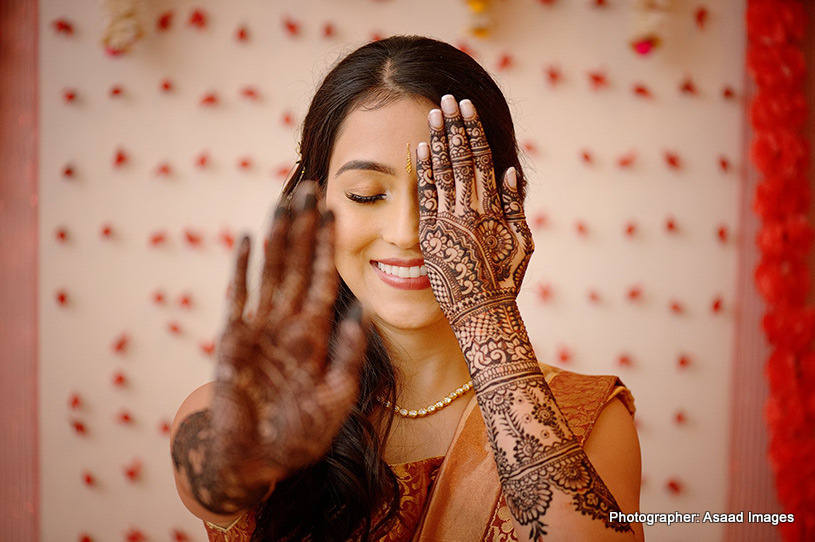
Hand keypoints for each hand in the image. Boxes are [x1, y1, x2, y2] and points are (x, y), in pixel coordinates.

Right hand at [210, 182, 365, 495]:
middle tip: (309, 187)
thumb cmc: (300, 435)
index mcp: (314, 335)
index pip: (322, 278)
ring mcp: (259, 328)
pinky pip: (237, 297)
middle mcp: (287, 323)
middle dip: (303, 227)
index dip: (327, 245)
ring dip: (277, 236)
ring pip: (269, 271)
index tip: (335, 210)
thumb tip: (363, 307)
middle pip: (296, 264)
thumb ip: (348, 352)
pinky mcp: (231, 339)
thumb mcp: (337, 395)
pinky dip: (241, 268)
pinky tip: (247, 239)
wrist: (258, 463)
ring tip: (283, 200)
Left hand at [416, 95, 533, 328]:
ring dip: (436, 142)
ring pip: (442, 174)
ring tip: (431, 115)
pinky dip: (422, 173)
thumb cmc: (505, 280)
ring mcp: (449, 222)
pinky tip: (417, 150)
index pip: (481, 160)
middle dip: (453, 127)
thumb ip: (515, 206)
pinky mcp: (430, 237)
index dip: (473, 132)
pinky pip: (425, 199)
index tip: (465, 109)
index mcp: (495, 209)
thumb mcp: (522, 243)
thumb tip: (509, 170)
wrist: (482, 313)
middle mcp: (472, 211)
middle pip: (460, 159)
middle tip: (445, 99)